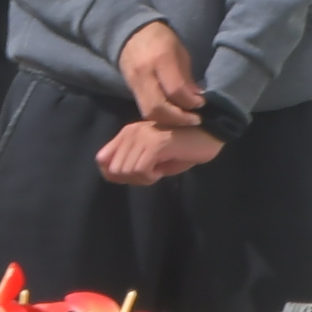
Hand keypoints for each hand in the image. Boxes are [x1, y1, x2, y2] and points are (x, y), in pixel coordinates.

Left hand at [95, 119, 220, 186]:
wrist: (209, 135)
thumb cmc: (183, 149)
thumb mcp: (152, 159)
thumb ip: (130, 164)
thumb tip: (111, 175)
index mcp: (127, 134)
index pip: (102, 160)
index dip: (116, 175)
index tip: (137, 176)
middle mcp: (130, 132)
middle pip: (114, 170)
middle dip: (132, 179)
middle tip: (152, 174)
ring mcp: (141, 135)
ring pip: (126, 171)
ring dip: (142, 179)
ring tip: (159, 170)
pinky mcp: (155, 143)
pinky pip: (141, 170)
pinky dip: (150, 177)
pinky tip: (162, 170)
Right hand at [117, 20, 206, 128]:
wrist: (132, 33)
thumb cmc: (162, 39)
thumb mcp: (180, 52)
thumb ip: (187, 77)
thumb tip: (197, 100)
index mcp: (161, 59)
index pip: (175, 89)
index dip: (190, 101)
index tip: (201, 104)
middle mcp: (144, 73)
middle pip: (158, 106)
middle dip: (179, 118)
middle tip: (194, 120)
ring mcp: (134, 83)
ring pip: (149, 112)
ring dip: (168, 121)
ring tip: (183, 120)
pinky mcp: (130, 90)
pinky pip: (144, 109)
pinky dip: (159, 116)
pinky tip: (171, 116)